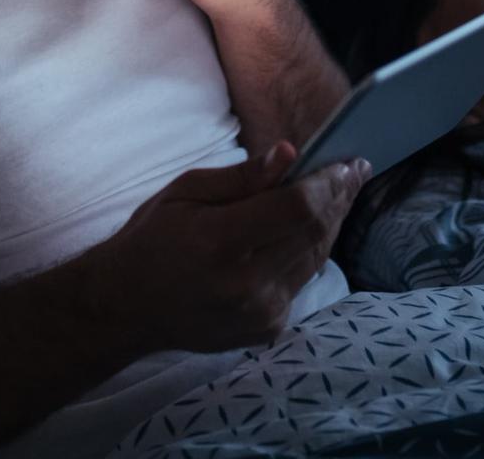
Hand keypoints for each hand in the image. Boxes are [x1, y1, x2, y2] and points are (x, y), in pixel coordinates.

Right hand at [75, 142, 369, 354]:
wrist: (128, 306)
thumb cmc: (152, 239)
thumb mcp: (185, 192)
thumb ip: (241, 178)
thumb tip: (289, 154)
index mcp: (221, 242)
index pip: (297, 208)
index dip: (328, 183)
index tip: (348, 160)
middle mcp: (246, 283)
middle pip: (314, 232)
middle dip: (339, 197)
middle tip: (354, 170)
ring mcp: (260, 313)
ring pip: (315, 258)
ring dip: (331, 223)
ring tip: (340, 193)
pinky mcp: (266, 329)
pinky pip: (301, 281)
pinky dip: (309, 251)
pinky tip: (309, 229)